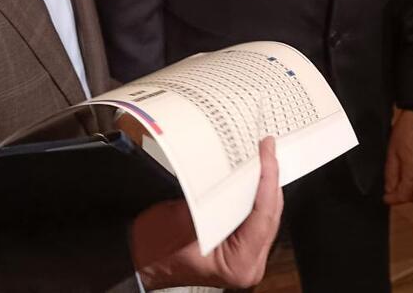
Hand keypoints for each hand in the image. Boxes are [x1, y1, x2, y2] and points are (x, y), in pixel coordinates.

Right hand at [133, 137, 281, 289]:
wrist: (142, 258)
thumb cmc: (155, 249)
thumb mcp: (180, 220)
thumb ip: (211, 199)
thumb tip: (235, 170)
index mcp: (240, 264)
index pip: (264, 215)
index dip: (268, 179)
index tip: (267, 153)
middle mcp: (250, 264)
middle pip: (270, 212)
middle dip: (269, 178)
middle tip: (266, 148)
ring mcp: (248, 255)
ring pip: (266, 212)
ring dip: (262, 183)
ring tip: (261, 156)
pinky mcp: (241, 244)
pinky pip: (255, 214)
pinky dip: (253, 192)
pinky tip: (251, 174)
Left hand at [383, 110, 412, 204]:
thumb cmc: (406, 131)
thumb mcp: (392, 153)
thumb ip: (391, 174)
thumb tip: (389, 188)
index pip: (405, 196)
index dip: (394, 200)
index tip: (386, 198)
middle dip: (403, 196)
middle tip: (392, 192)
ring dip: (411, 189)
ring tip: (400, 181)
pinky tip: (411, 172)